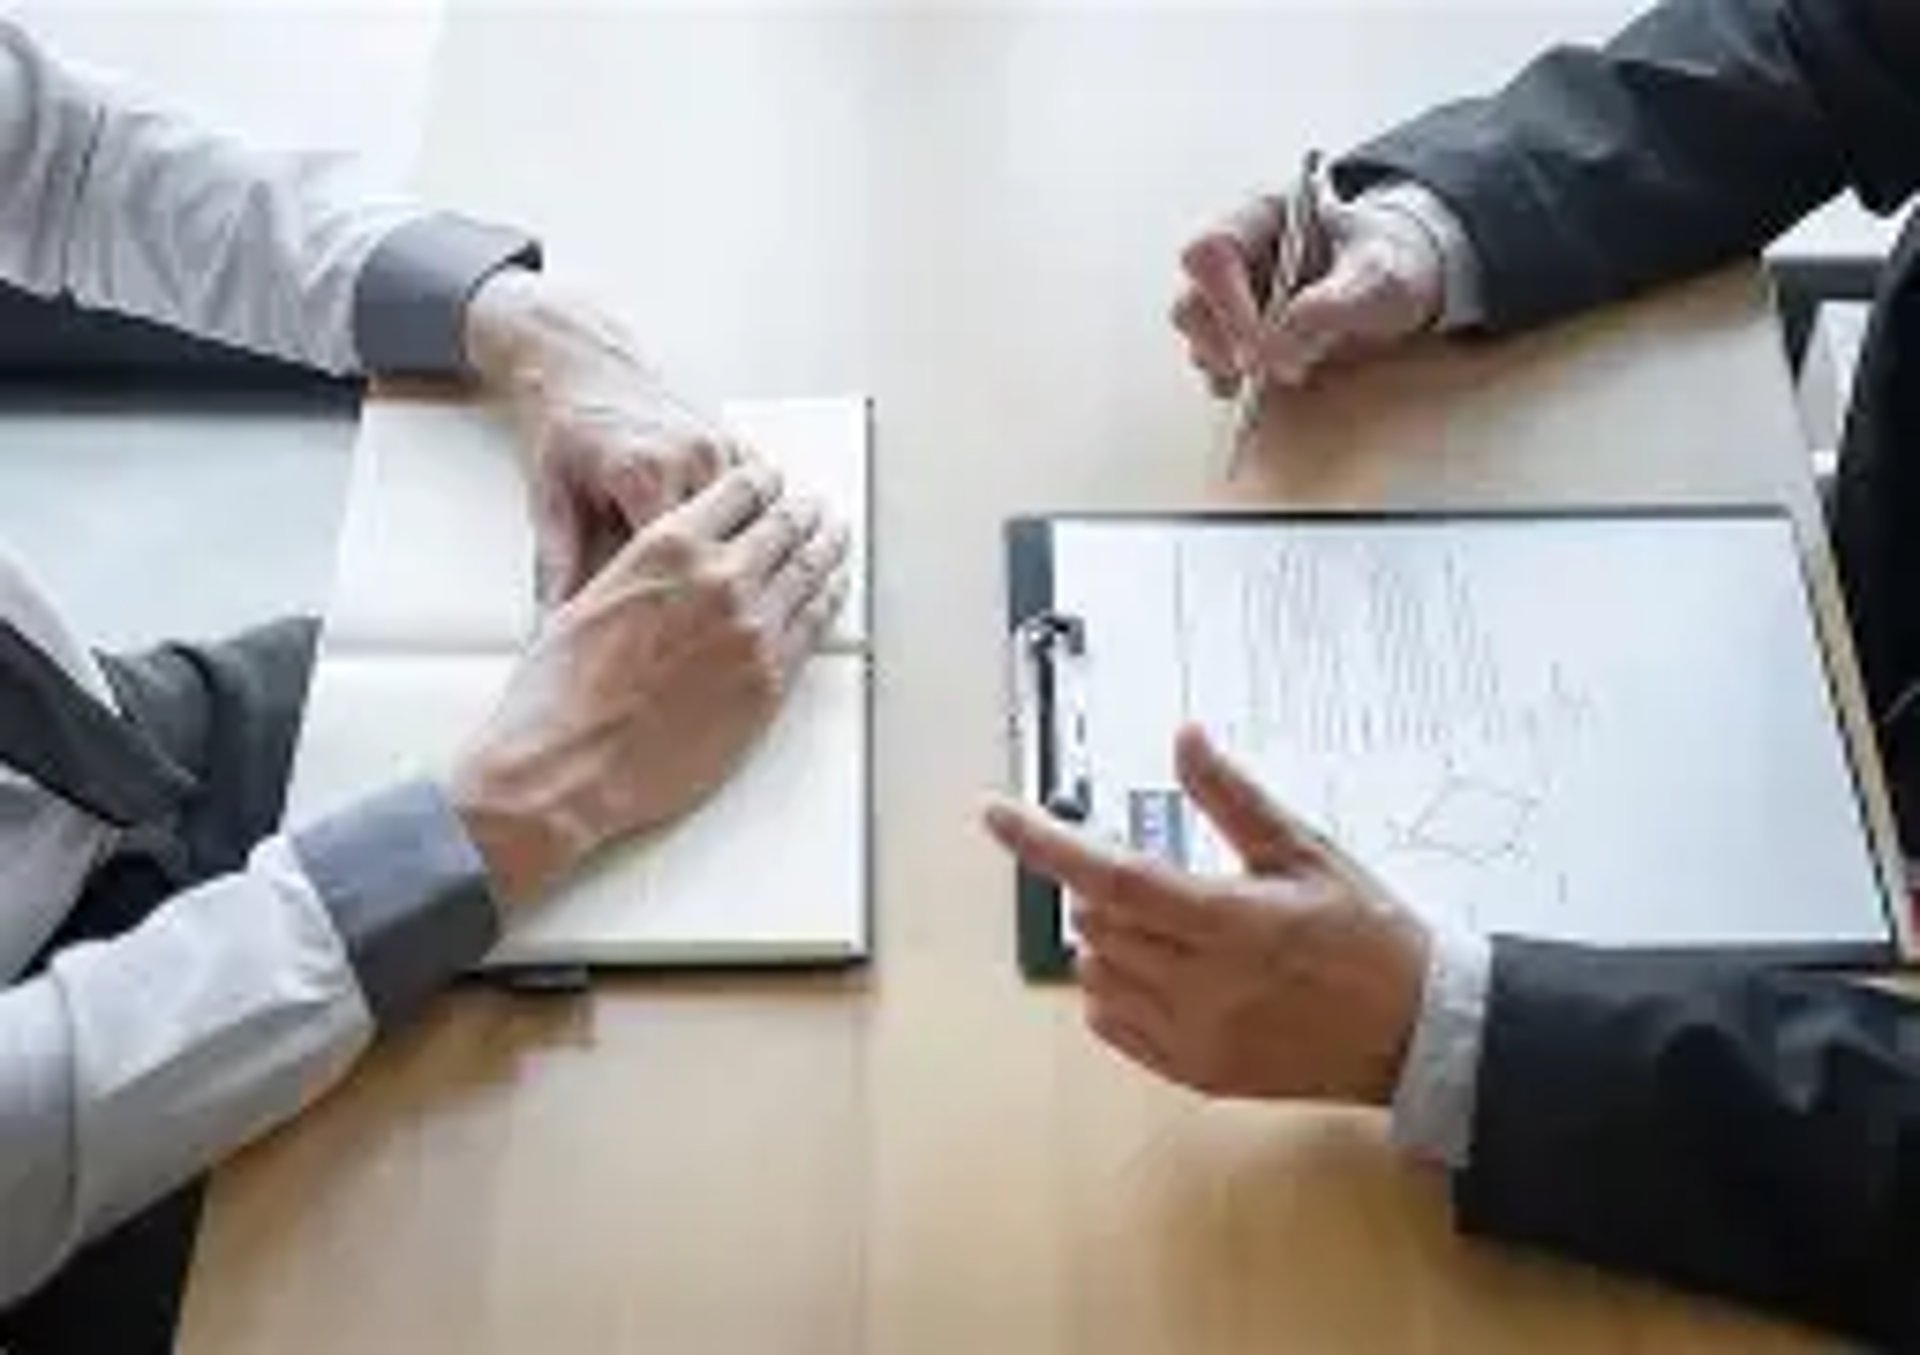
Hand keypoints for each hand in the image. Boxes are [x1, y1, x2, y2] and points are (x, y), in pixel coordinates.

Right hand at [449, 463, 849, 904]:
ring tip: (835, 538)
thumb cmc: (561, 690)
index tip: (774, 482)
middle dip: (804, 511)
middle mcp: (720, 577)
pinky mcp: (771, 680)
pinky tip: (832, 590)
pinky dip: (829, 598)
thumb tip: (674, 562)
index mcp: (669, 545)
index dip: (765, 481)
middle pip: (786, 524)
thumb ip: (645, 567)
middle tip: (816, 508)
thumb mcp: (592, 594)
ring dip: (827, 547)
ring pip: (811, 569)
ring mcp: (753, 628)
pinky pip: (815, 624)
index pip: (742, 487)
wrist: (566, 765)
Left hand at [466, 269, 748, 605]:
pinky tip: (763, 559)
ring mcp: (719, 448)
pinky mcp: (734, 444)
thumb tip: (552, 627)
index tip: (679, 639)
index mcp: (643, 471)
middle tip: (725, 631)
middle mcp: (690, 456)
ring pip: (760, 519)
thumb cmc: (567, 434)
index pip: (677, 557)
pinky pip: (764, 497)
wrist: (585, 369)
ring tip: (757, 601)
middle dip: (726, 590)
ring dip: (756, 558)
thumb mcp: (550, 500)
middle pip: (728, 543)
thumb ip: (556, 566)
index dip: (679, 606)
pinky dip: (765, 527)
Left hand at [983, 726, 1428, 1102]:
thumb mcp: (1307, 851)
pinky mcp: (1195, 1072)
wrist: (1418, 1033)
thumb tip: (1185, 740)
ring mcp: (1195, 1037)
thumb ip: (1234, 797)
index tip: (997, 815)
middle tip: (1160, 877)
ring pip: (1096, 973)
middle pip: (1096, 923)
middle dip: (1104, 889)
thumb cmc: (1369, 936)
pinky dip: (1115, 989)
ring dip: (1108, 939)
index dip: (1046, 844)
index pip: (1111, 877)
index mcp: (1230, 922)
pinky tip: (1165, 972)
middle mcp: (1203, 986)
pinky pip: (1111, 1026)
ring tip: (1172, 927)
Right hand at [1172, 188, 1443, 393]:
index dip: (1226, 302)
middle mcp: (1236, 255)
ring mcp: (1230, 297)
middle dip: (1225, 344)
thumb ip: (1336, 302)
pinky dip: (1236, 382)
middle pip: (1191, 301)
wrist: (1404, 283)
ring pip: (1197, 338)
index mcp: (1262, 215)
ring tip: (1286, 373)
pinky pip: (1213, 365)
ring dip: (1230, 365)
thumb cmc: (1392, 265)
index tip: (1260, 345)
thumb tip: (1283, 339)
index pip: (1211, 252)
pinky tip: (1271, 384)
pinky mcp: (1235, 336)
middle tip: (1269, 370)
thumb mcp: (1381, 277)